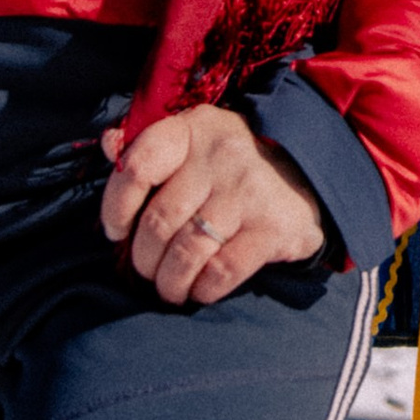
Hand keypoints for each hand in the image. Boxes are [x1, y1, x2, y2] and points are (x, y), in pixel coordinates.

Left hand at [99, 105, 326, 304]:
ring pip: (186, 252)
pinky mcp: (273, 228)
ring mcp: (249, 192)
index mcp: (193, 129)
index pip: (138, 167)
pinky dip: (203, 290)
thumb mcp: (193, 140)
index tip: (117, 232)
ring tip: (169, 287)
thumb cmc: (232, 164)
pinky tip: (199, 290)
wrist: (311, 173)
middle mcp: (221, 156)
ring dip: (169, 281)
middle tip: (147, 270)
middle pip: (159, 221)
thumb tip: (109, 145)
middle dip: (144, 258)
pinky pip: (222, 272)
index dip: (116, 208)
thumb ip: (147, 147)